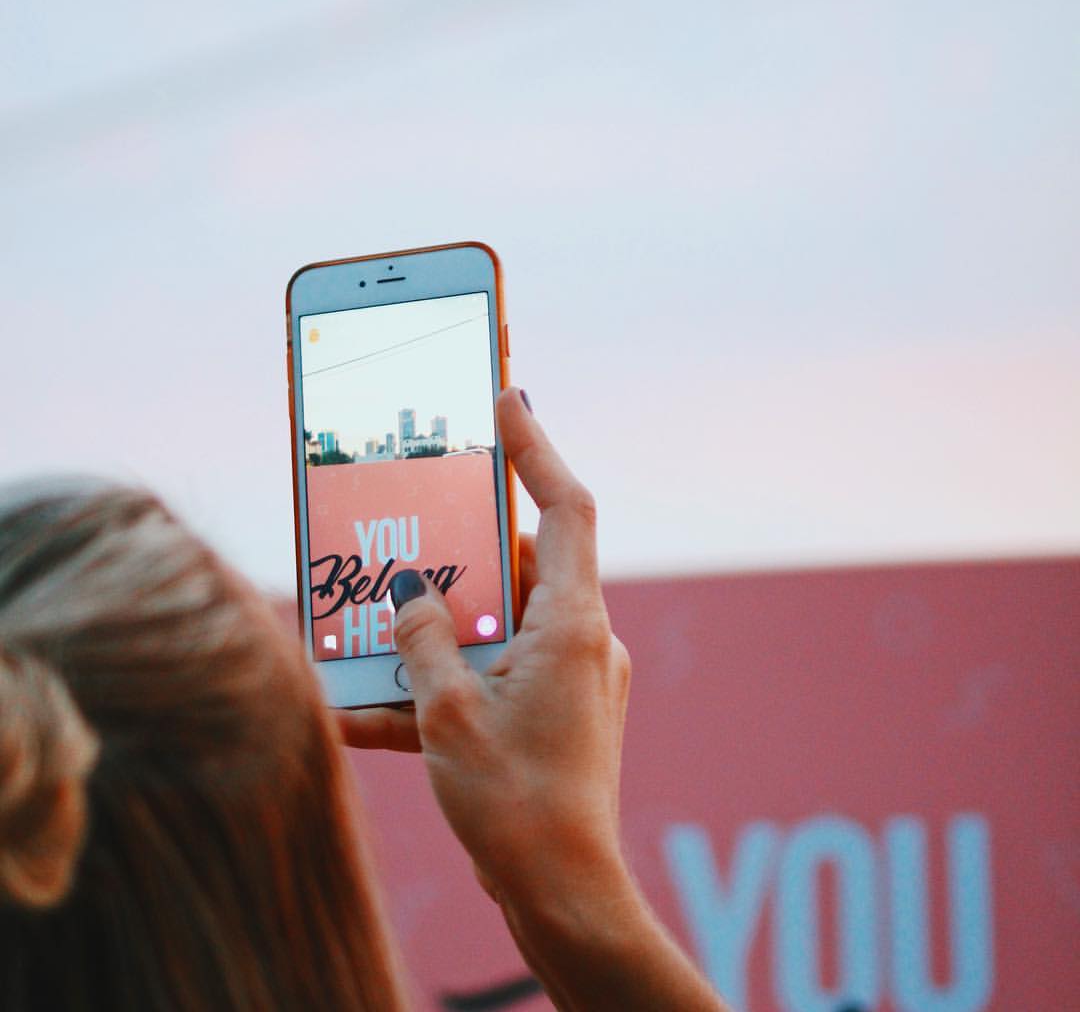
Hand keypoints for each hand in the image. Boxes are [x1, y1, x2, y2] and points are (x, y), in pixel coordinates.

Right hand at [340, 386, 630, 903]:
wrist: (563, 896)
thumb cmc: (516, 805)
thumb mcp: (450, 715)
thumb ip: (423, 641)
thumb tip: (408, 595)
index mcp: (573, 625)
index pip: (563, 508)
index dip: (536, 448)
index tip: (507, 398)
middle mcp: (582, 639)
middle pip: (518, 565)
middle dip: (456, 553)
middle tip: (406, 533)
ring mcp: (571, 675)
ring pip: (497, 622)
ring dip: (437, 629)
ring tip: (371, 631)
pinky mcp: (554, 709)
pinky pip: (493, 674)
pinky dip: (444, 684)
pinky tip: (370, 713)